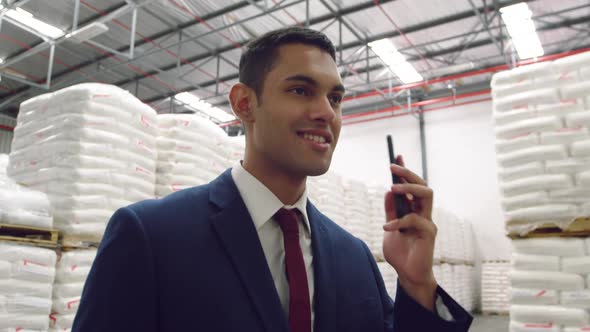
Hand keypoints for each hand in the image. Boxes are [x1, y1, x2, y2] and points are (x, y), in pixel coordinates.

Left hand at [382, 155, 437, 310]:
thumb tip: (389, 192)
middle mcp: (424, 213)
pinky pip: (414, 219)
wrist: (407, 274)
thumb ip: (391, 211)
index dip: (405, 171)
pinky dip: (399, 220)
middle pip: (423, 186)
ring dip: (409, 188)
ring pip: (427, 195)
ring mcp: (428, 222)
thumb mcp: (390, 228)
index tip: (396, 156)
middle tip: (392, 167)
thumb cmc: (401, 253)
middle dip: (408, 173)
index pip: (412, 186)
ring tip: (393, 187)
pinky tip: (387, 227)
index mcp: (414, 210)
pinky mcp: (429, 233)